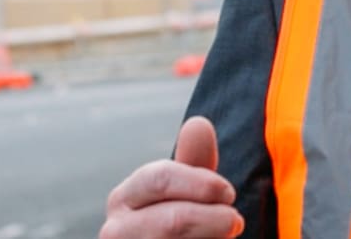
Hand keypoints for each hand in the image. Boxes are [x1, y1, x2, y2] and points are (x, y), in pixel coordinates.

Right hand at [100, 116, 244, 238]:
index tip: (228, 193)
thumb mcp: (188, 192)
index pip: (160, 178)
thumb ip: (194, 162)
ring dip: (210, 238)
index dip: (202, 184)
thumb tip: (198, 122)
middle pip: (172, 220)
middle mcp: (115, 230)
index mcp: (124, 197)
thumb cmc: (180, 223)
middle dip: (213, 219)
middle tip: (235, 221)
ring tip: (226, 236)